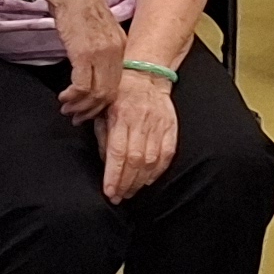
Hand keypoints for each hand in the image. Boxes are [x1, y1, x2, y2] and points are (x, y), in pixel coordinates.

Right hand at [36, 0, 124, 121]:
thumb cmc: (79, 6)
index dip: (104, 102)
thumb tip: (92, 68)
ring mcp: (101, 54)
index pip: (118, 85)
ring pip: (97, 94)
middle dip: (92, 110)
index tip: (90, 109)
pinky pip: (82, 86)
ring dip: (80, 106)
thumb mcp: (98, 30)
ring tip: (67, 109)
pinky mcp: (84, 54)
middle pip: (110, 94)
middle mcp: (115, 53)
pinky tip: (64, 97)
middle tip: (77, 117)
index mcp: (121, 48)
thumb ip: (101, 48)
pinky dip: (73, 97)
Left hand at [98, 72, 179, 200]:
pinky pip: (167, 154)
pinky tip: (148, 180)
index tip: (109, 192)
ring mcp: (159, 125)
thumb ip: (102, 135)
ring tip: (130, 192)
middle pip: (135, 160)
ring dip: (140, 181)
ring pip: (151, 160)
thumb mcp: (103, 109)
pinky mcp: (171, 127)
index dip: (114, 175)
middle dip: (126, 183)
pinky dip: (158, 171)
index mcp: (121, 115)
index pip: (118, 152)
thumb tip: (104, 163)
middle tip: (118, 197)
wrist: (146, 75)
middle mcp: (141, 121)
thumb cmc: (120, 94)